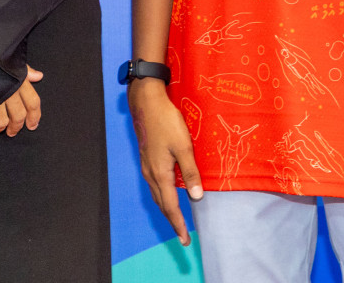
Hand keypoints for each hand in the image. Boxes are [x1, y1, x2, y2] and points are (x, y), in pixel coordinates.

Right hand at [0, 66, 43, 136]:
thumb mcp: (12, 60)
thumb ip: (26, 70)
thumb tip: (38, 76)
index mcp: (19, 80)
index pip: (33, 102)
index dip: (34, 116)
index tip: (32, 125)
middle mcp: (9, 91)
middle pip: (18, 116)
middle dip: (16, 127)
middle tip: (12, 132)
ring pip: (2, 122)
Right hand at [128, 78, 203, 245]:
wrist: (146, 103)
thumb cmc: (166, 122)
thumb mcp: (183, 146)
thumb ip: (190, 172)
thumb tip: (197, 197)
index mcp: (160, 174)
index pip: (170, 206)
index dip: (178, 224)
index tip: (185, 239)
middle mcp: (151, 173)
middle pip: (161, 204)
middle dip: (172, 220)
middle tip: (182, 235)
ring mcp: (147, 166)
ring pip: (156, 194)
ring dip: (166, 208)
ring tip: (177, 218)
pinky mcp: (146, 158)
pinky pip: (154, 184)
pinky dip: (162, 195)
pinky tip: (168, 192)